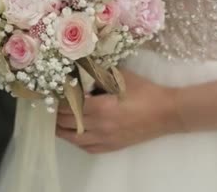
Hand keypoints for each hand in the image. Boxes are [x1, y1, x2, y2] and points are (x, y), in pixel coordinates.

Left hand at [56, 69, 180, 153]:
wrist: (166, 113)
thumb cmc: (145, 92)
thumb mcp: (121, 76)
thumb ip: (98, 73)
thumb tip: (78, 69)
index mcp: (101, 107)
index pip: (69, 105)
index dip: (57, 98)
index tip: (50, 90)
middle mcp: (100, 126)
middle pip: (68, 122)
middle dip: (56, 112)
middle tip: (49, 103)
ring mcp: (105, 139)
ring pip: (73, 138)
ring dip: (61, 128)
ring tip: (54, 119)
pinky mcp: (112, 146)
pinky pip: (86, 147)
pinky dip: (75, 140)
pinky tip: (72, 133)